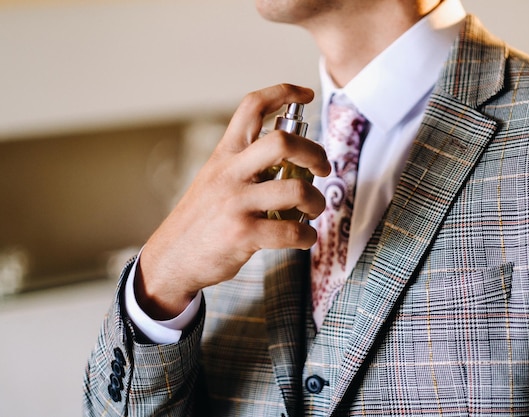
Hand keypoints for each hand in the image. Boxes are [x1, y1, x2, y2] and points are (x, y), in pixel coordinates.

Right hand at [135, 84, 329, 318]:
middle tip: (322, 168)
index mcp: (225, 155)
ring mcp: (237, 204)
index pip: (252, 106)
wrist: (172, 257)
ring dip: (317, 201)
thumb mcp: (214, 179)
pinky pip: (292, 231)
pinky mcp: (243, 234)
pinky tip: (304, 237)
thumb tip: (289, 157)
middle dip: (315, 153)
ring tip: (314, 210)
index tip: (307, 94)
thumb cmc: (201, 219)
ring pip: (296, 190)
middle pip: (283, 142)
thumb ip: (245, 164)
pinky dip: (308, 236)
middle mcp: (230, 173)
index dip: (283, 92)